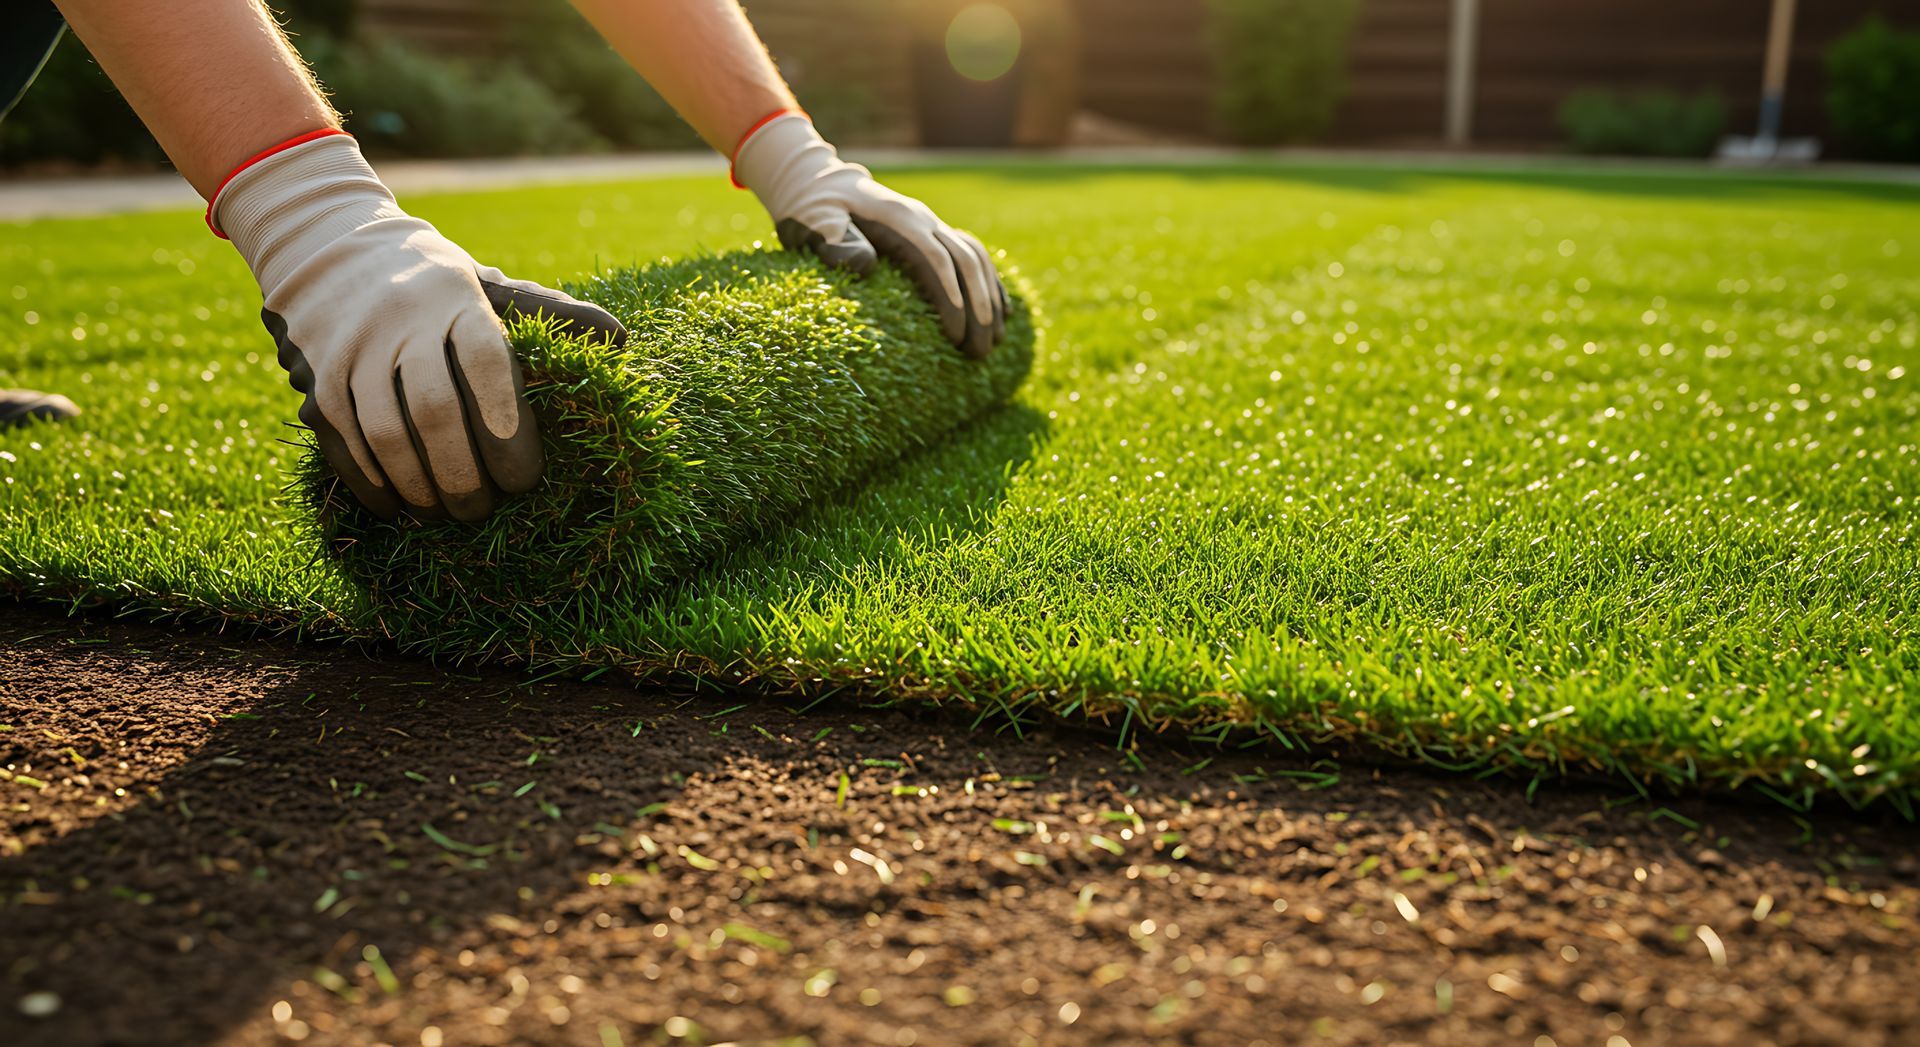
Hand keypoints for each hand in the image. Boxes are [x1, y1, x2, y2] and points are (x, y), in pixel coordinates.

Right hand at [212, 132, 624, 521]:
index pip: (488, 364)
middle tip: (484, 509)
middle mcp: (403, 322)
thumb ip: (549, 313)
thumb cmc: (433, 285)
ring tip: (445, 513)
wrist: (328, 245)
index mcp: (458, 300)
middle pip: (436, 410)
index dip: (508, 426)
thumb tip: (618, 339)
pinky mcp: (316, 374)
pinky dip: (370, 482)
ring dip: (418, 485)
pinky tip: (396, 508)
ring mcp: (353, 348)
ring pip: (385, 432)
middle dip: (464, 473)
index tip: (524, 478)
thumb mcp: (488, 286)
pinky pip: (341, 440)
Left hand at [732, 113, 1006, 358]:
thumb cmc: (812, 210)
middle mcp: (922, 220)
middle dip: (978, 308)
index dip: (950, 298)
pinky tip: (1002, 314)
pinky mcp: (933, 235)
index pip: (935, 260)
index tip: (955, 337)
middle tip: (980, 353)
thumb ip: (836, 243)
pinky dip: (990, 284)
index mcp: (898, 219)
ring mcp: (931, 225)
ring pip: (975, 259)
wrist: (817, 182)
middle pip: (965, 262)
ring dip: (989, 300)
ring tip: (994, 341)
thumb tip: (866, 266)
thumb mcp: (813, 223)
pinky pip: (973, 256)